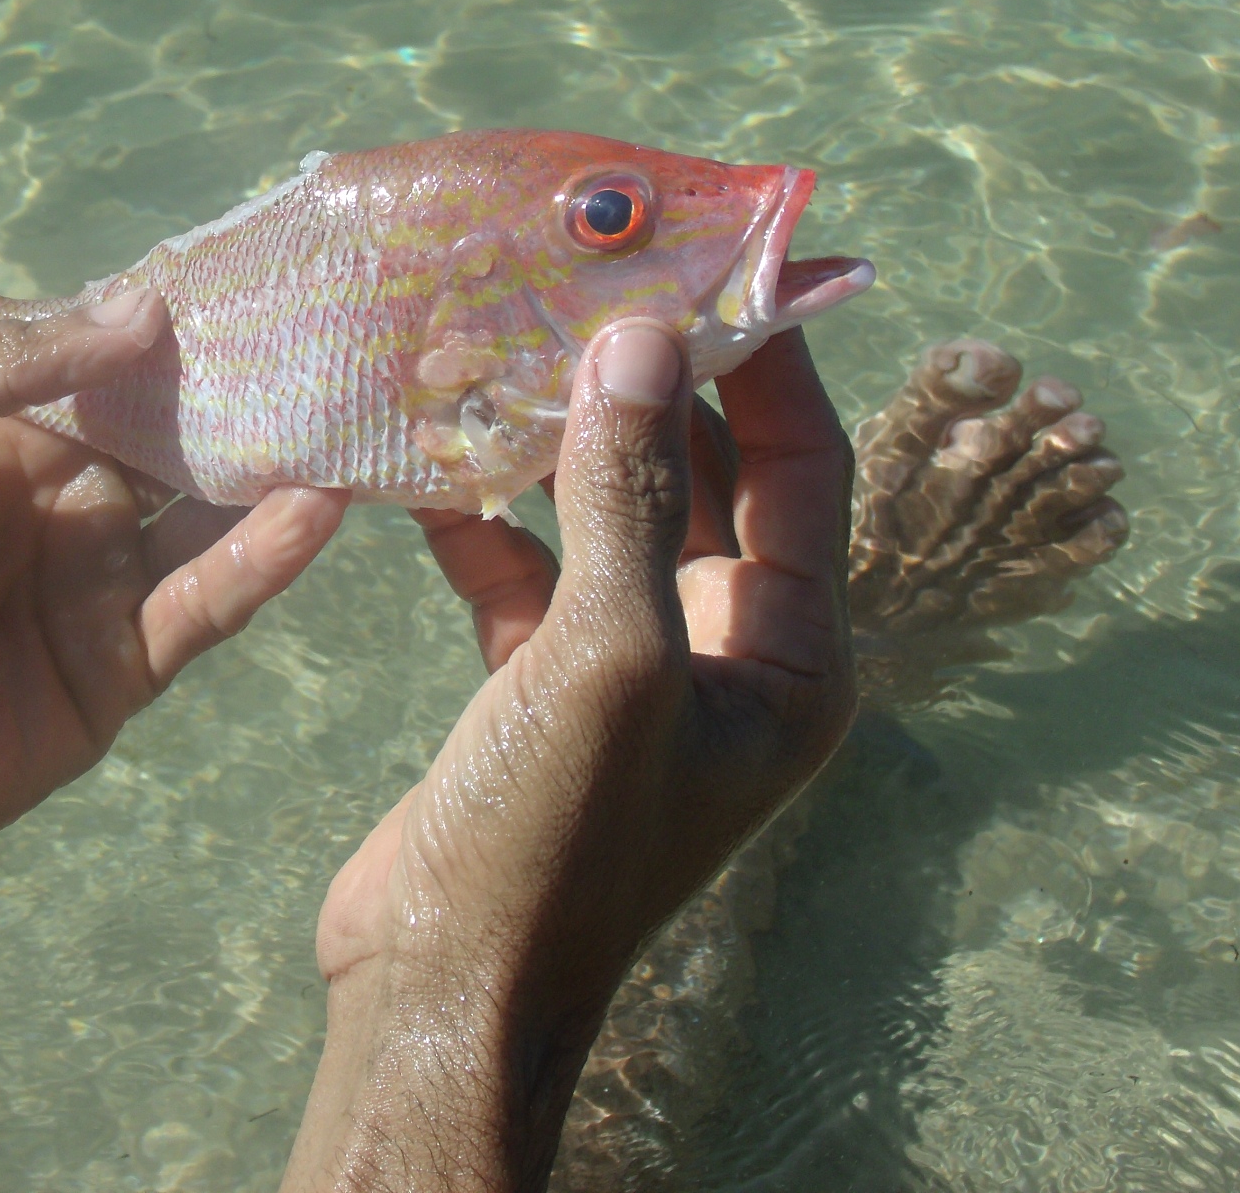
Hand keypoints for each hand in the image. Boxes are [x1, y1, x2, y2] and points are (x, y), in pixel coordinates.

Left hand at [0, 288, 348, 896]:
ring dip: (280, 466)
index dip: (172, 313)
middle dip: (250, 382)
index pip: (104, 351)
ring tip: (358, 412)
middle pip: (177, 426)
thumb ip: (0, 362)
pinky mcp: (118, 670)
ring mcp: (95, 584)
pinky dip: (262, 560)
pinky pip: (204, 606)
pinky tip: (315, 510)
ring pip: (211, 513)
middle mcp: (62, 496)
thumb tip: (143, 307)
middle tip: (346, 332)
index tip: (262, 267)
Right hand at [283, 323, 854, 1191]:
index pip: (807, 467)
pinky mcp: (542, 686)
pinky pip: (531, 571)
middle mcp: (729, 655)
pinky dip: (491, 519)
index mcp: (792, 657)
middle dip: (657, 384)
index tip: (716, 256)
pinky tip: (432, 465)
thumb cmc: (553, 837)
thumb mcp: (607, 655)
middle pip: (711, 478)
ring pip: (613, 516)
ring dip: (565, 442)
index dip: (770, 360)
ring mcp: (633, 670)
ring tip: (509, 345)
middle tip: (598, 276)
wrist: (438, 984)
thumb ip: (630, 495)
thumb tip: (640, 339)